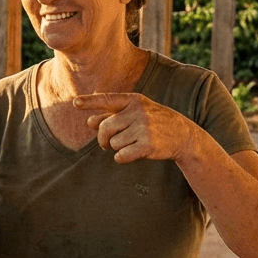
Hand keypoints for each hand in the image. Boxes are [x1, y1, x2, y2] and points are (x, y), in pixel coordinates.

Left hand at [74, 92, 193, 162]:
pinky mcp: (147, 145)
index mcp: (134, 100)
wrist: (182, 135)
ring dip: (117, 148)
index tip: (75, 103)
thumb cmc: (154, 122)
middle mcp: (138, 112)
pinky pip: (121, 156)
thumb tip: (89, 121)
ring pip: (113, 143)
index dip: (90, 102)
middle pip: (104, 128)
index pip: (107, 100)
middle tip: (105, 144)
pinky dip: (122, 158)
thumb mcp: (136, 113)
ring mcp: (143, 128)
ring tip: (131, 144)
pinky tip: (132, 154)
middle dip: (102, 139)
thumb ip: (112, 115)